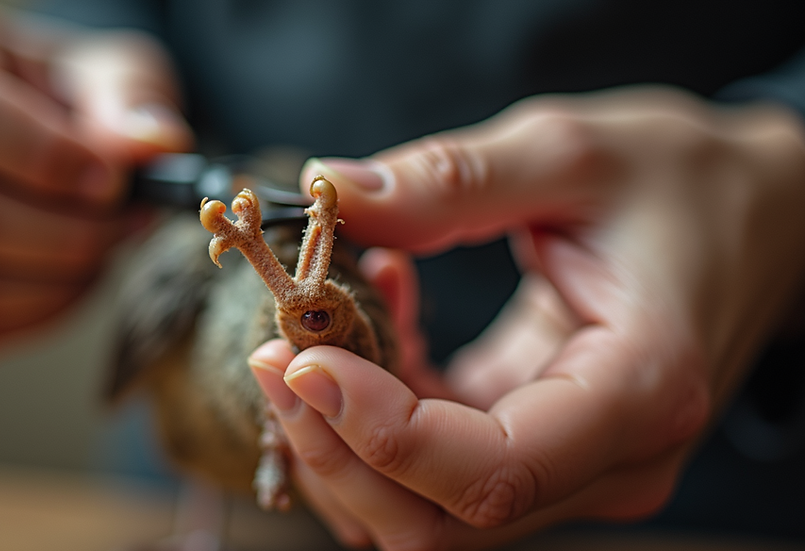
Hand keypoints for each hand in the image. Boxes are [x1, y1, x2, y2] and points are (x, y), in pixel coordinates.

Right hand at [0, 2, 192, 348]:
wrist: (46, 124)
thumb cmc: (73, 94)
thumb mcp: (115, 74)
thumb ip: (131, 104)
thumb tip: (150, 147)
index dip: (45, 157)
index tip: (112, 180)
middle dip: (65, 232)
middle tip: (128, 223)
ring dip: (56, 279)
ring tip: (107, 248)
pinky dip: (40, 311)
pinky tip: (79, 277)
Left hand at [250, 86, 804, 548]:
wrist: (753, 216)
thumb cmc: (685, 182)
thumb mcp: (573, 154)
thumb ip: (452, 180)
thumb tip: (334, 193)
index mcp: (639, 392)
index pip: (491, 472)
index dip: (380, 434)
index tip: (301, 357)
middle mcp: (610, 460)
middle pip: (439, 521)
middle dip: (336, 450)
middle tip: (276, 352)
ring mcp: (573, 467)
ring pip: (423, 511)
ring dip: (344, 438)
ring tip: (317, 327)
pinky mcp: (537, 446)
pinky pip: (433, 462)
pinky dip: (379, 410)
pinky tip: (381, 316)